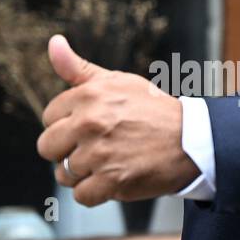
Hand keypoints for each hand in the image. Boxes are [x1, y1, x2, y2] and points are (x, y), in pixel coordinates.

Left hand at [36, 35, 200, 205]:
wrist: (191, 140)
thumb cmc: (153, 110)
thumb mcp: (117, 81)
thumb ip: (78, 68)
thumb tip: (53, 43)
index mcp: (88, 96)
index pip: (49, 116)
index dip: (66, 124)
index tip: (87, 127)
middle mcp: (90, 124)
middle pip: (47, 147)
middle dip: (66, 149)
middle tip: (93, 147)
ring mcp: (100, 155)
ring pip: (63, 173)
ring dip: (82, 174)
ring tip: (106, 163)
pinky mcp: (112, 182)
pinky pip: (81, 195)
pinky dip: (94, 193)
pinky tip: (111, 180)